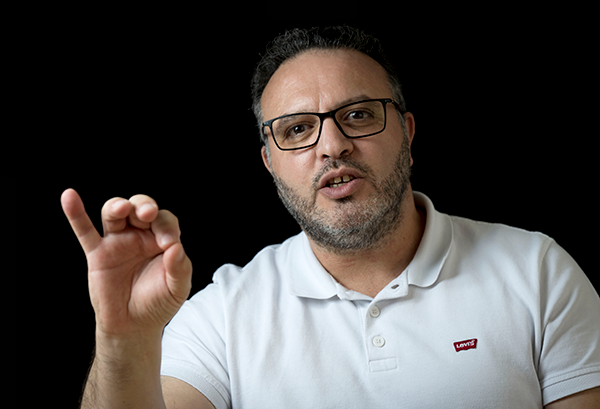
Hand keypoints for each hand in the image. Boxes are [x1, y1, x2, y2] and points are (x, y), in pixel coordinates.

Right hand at [61, 188, 191, 337]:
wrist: (134, 326)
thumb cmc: (158, 302)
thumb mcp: (177, 289)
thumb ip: (180, 269)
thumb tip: (176, 248)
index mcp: (162, 239)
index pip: (165, 220)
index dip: (167, 227)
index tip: (168, 245)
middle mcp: (140, 235)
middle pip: (140, 207)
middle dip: (144, 206)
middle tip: (147, 214)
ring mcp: (118, 242)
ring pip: (114, 214)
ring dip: (117, 206)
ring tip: (122, 207)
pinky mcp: (97, 254)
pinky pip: (84, 231)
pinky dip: (76, 214)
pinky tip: (69, 196)